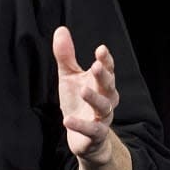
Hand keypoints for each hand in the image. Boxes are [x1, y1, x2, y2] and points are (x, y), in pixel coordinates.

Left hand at [52, 26, 117, 165]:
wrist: (85, 139)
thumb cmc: (78, 103)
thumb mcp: (69, 78)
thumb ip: (66, 56)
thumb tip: (61, 29)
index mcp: (101, 84)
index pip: (108, 70)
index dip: (106, 60)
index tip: (101, 49)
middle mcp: (106, 100)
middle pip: (109, 87)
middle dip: (104, 76)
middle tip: (97, 66)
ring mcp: (102, 118)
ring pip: (103, 107)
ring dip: (94, 98)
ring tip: (83, 90)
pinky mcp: (94, 136)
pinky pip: (91, 130)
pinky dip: (80, 125)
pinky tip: (67, 119)